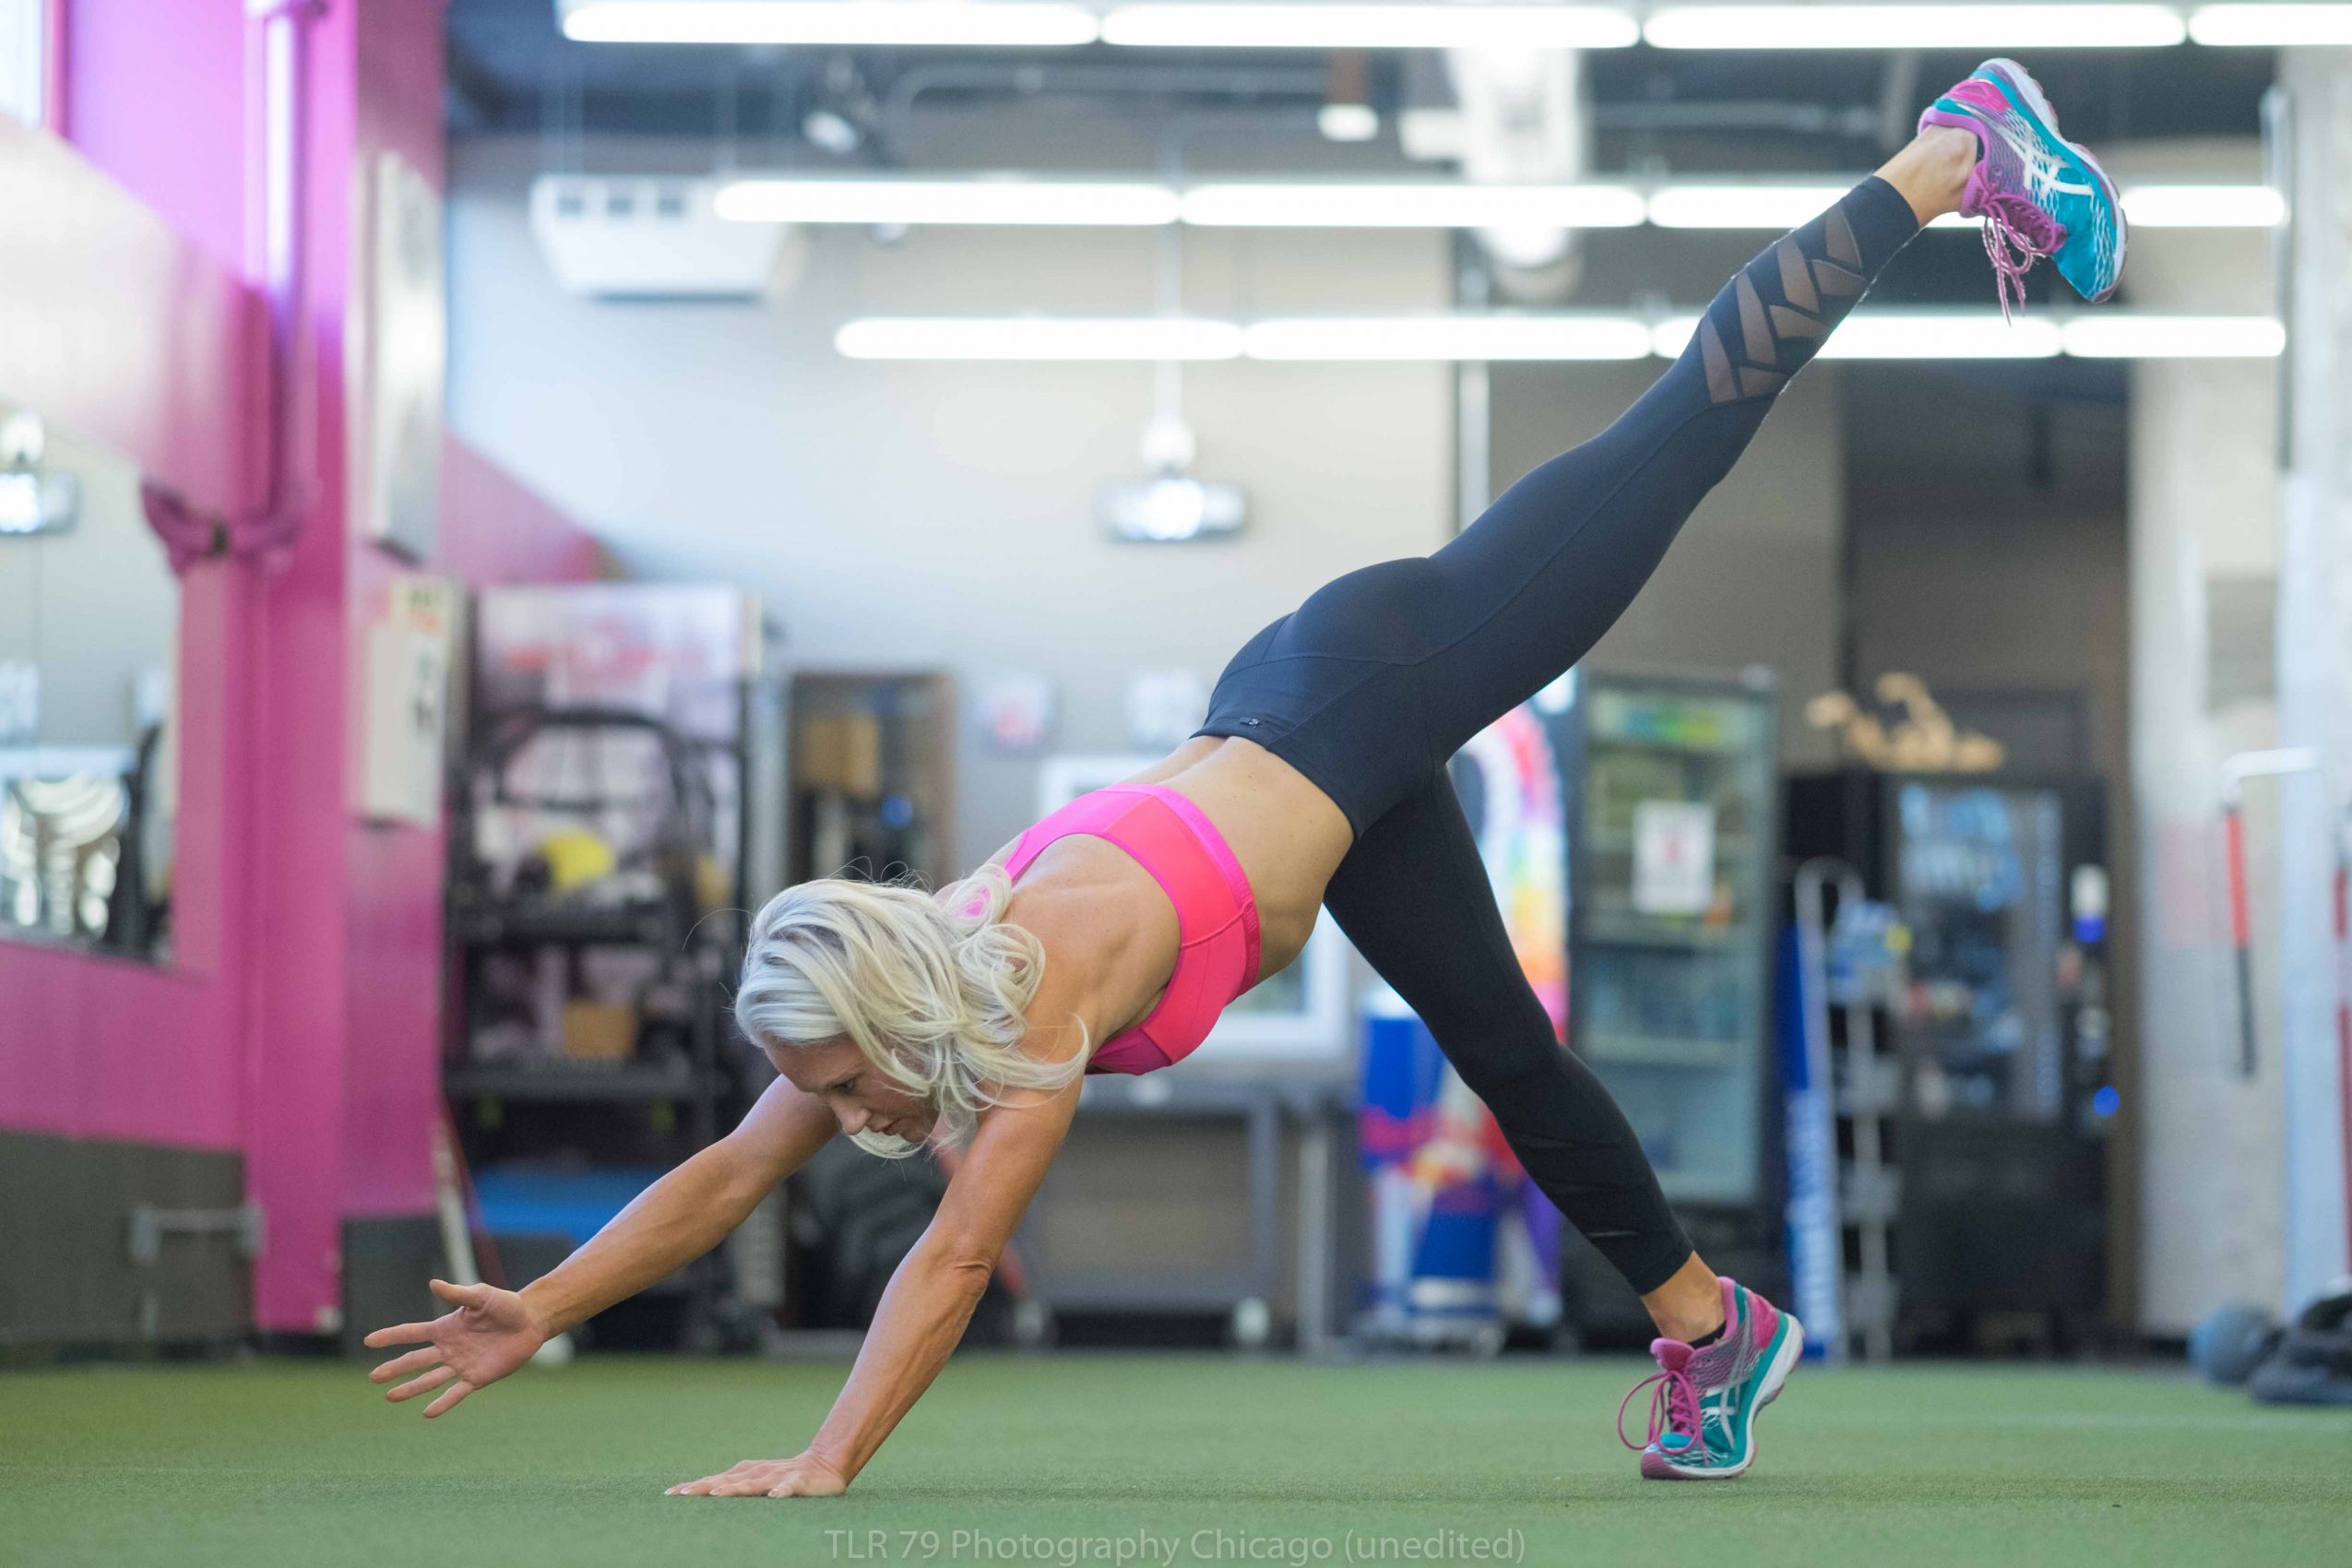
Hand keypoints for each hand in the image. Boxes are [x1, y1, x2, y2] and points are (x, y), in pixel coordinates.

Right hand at [363, 1278, 547, 1418]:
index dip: (391, 1336)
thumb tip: (433, 1284)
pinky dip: (443, 1403)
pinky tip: (427, 1413)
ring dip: (411, 1388)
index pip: (412, 1333)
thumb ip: (457, 1294)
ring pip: (430, 1379)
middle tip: (373, 1377)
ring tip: (390, 1396)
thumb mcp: (481, 1296)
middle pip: (415, 1360)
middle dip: (394, 1368)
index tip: (368, 1341)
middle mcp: (449, 1349)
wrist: (531, 1321)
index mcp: (445, 1329)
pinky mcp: (477, 1378)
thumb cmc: (506, 1305)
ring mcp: (461, 1365)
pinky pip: (456, 1393)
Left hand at [666, 1452, 850, 1497]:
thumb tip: (704, 1493)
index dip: (694, 1487)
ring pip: (753, 1484)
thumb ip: (734, 1486)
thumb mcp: (756, 1481)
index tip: (670, 1494)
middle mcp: (757, 1473)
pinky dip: (783, 1491)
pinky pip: (790, 1486)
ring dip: (735, 1489)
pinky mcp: (799, 1481)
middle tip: (682, 1494)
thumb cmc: (784, 1477)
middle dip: (704, 1487)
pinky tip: (776, 1497)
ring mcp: (778, 1477)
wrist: (826, 1464)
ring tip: (716, 1495)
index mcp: (745, 1474)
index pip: (714, 1481)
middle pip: (727, 1481)